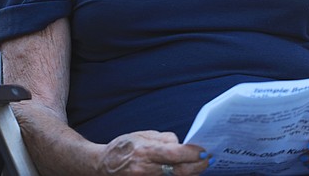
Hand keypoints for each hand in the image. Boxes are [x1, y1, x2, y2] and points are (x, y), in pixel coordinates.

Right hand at [95, 130, 210, 174]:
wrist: (102, 166)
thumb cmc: (123, 148)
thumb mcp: (142, 135)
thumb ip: (163, 139)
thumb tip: (181, 144)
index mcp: (144, 152)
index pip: (173, 154)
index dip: (191, 154)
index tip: (203, 151)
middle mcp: (145, 169)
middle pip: (178, 172)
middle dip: (196, 167)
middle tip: (207, 161)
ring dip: (190, 174)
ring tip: (199, 167)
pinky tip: (185, 173)